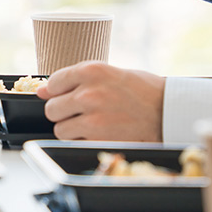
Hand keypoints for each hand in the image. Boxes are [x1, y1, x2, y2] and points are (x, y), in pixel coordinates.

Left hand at [36, 61, 163, 140]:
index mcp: (92, 70)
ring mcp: (91, 117)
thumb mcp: (111, 73)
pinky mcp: (97, 138)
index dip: (58, 91)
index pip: (54, 82)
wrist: (169, 113)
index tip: (66, 95)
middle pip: (52, 107)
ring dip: (71, 128)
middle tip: (82, 112)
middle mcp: (88, 92)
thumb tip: (42, 90)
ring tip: (92, 124)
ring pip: (59, 128)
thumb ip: (76, 80)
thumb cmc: (144, 91)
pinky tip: (100, 133)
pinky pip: (73, 141)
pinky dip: (82, 140)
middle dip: (64, 112)